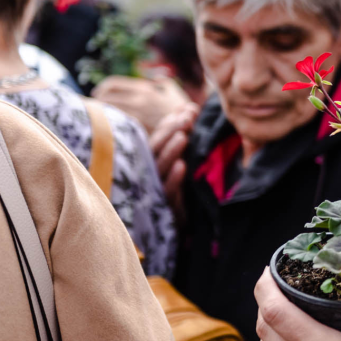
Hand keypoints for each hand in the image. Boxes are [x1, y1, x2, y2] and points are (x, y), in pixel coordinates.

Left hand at [93, 75, 190, 134]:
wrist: (193, 131)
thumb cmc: (183, 112)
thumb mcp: (175, 92)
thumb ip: (164, 82)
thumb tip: (156, 75)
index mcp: (144, 88)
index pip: (112, 84)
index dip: (101, 89)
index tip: (97, 95)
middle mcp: (138, 100)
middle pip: (104, 97)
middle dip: (96, 102)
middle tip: (91, 109)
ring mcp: (137, 116)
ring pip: (106, 112)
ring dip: (98, 115)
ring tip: (95, 119)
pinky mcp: (137, 132)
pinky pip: (115, 127)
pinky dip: (107, 128)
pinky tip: (106, 131)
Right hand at [148, 103, 198, 224]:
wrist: (183, 231)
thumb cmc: (181, 193)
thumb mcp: (182, 164)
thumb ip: (183, 139)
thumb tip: (189, 109)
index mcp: (154, 163)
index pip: (159, 139)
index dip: (170, 122)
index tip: (187, 108)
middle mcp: (150, 175)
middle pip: (155, 149)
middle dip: (170, 130)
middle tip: (188, 116)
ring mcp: (155, 191)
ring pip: (159, 168)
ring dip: (171, 150)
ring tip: (183, 136)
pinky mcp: (164, 209)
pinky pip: (166, 192)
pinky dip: (173, 178)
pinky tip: (182, 166)